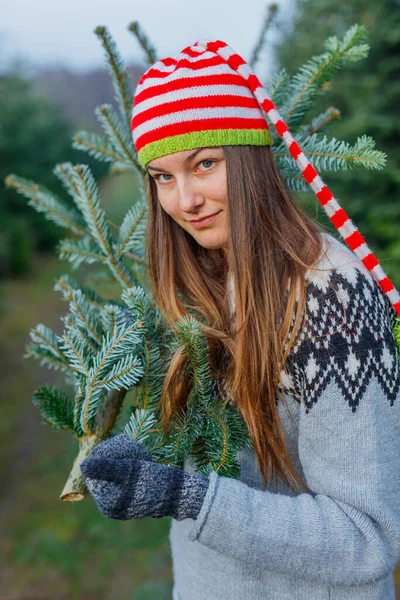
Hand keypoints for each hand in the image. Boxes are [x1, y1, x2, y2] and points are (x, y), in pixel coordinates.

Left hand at [80, 434, 209, 520]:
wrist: (182, 493)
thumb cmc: (155, 482)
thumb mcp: (130, 470)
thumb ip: (105, 467)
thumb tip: (82, 465)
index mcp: (108, 505)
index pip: (93, 476)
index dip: (100, 458)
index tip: (112, 445)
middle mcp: (113, 508)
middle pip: (104, 476)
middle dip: (112, 458)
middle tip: (125, 445)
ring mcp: (124, 504)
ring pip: (115, 475)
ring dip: (122, 460)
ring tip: (133, 449)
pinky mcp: (135, 498)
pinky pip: (125, 479)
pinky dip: (130, 468)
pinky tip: (141, 458)